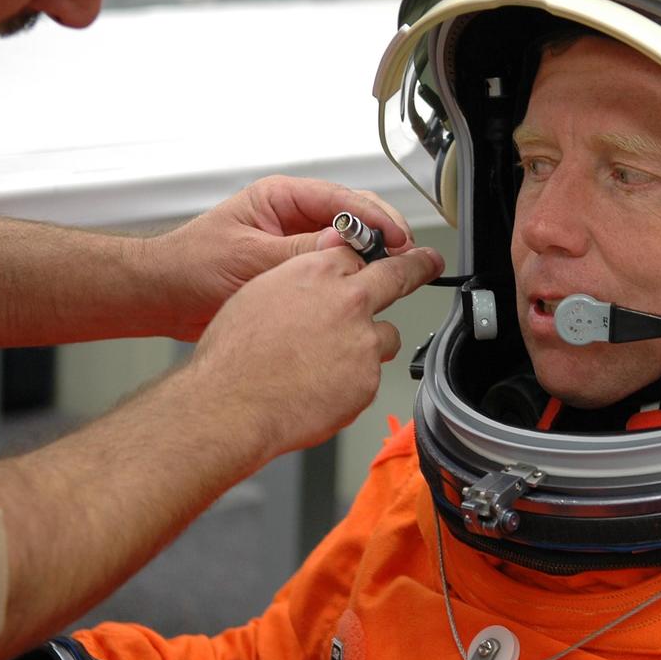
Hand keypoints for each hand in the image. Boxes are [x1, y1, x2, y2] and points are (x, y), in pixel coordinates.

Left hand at [145, 175, 411, 339]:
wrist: (164, 297)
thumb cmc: (191, 268)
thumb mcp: (249, 258)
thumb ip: (298, 252)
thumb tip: (342, 246)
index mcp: (281, 198)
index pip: (342, 199)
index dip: (375, 218)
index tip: (396, 238)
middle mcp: (293, 215)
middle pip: (355, 214)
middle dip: (383, 233)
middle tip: (405, 256)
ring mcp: (297, 240)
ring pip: (350, 240)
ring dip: (373, 254)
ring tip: (395, 272)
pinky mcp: (297, 267)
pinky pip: (336, 265)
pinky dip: (355, 274)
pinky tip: (368, 287)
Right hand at [184, 243, 443, 458]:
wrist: (231, 404)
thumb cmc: (234, 356)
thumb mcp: (258, 294)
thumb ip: (299, 282)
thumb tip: (317, 282)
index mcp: (316, 273)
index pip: (357, 255)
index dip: (363, 263)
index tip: (379, 259)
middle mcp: (348, 301)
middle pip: (397, 275)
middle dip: (417, 265)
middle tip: (429, 262)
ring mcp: (363, 341)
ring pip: (385, 336)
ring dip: (369, 345)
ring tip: (329, 363)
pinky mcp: (368, 379)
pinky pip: (370, 376)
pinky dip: (353, 382)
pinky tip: (322, 389)